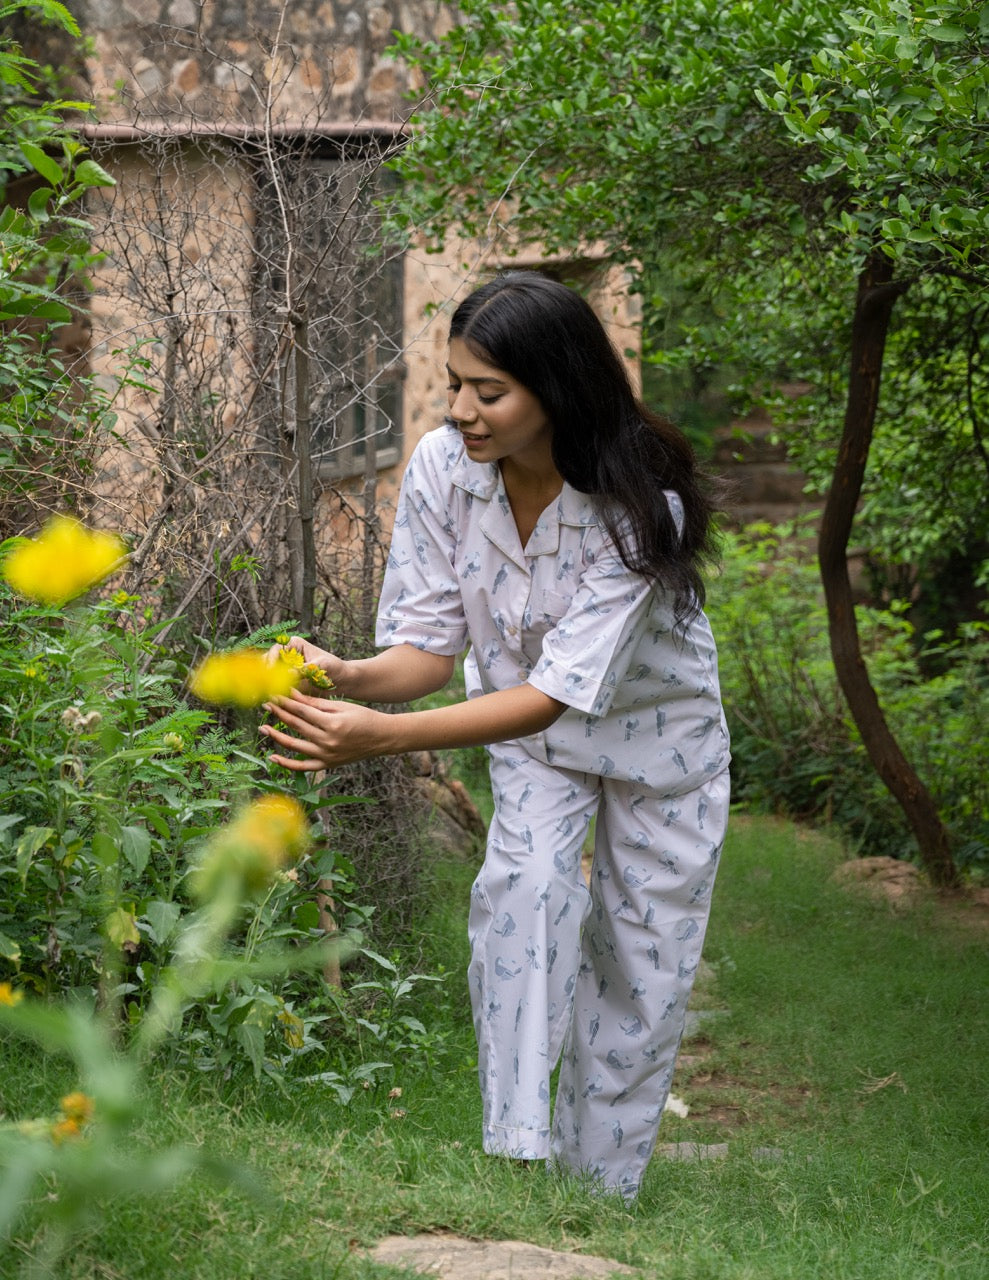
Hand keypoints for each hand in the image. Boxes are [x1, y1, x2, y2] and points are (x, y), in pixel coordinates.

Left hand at [260, 689, 392, 770]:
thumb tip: (294, 695)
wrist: (382, 738)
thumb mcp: (342, 706)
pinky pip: (303, 767)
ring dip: (277, 736)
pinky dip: (287, 764)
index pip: (302, 711)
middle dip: (279, 713)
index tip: (274, 693)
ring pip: (295, 746)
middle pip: (297, 725)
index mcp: (333, 723)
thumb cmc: (364, 718)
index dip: (286, 701)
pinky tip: (273, 757)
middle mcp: (328, 741)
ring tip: (263, 727)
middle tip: (265, 704)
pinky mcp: (328, 764)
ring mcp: (327, 755)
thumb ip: (316, 703)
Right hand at [266, 635, 345, 694]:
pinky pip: (275, 686)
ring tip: (262, 694)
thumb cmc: (334, 667)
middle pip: (268, 662)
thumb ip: (305, 669)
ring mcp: (285, 669)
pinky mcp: (286, 682)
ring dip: (265, 684)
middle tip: (262, 685)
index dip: (271, 660)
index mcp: (294, 645)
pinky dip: (271, 692)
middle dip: (263, 673)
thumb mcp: (321, 666)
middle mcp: (287, 656)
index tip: (270, 671)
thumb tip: (288, 673)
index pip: (276, 650)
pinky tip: (269, 699)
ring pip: (268, 675)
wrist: (342, 681)